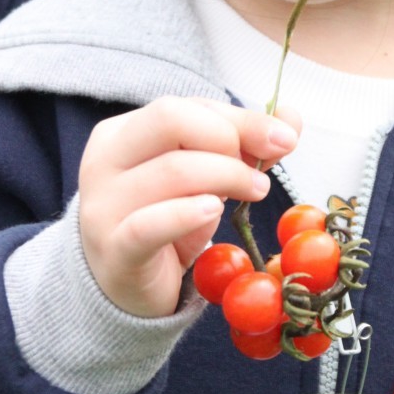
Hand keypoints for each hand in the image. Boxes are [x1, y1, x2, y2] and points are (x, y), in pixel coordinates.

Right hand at [78, 97, 298, 317]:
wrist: (125, 286)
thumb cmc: (165, 220)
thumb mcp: (203, 177)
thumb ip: (243, 145)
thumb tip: (290, 118)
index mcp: (121, 134)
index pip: (185, 106)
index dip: (239, 119)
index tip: (282, 139)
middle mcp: (104, 161)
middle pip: (170, 119)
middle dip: (228, 138)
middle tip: (259, 171)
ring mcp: (103, 205)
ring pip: (172, 170)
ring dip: (228, 177)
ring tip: (255, 193)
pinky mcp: (115, 250)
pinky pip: (150, 224)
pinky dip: (188, 214)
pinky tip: (214, 211)